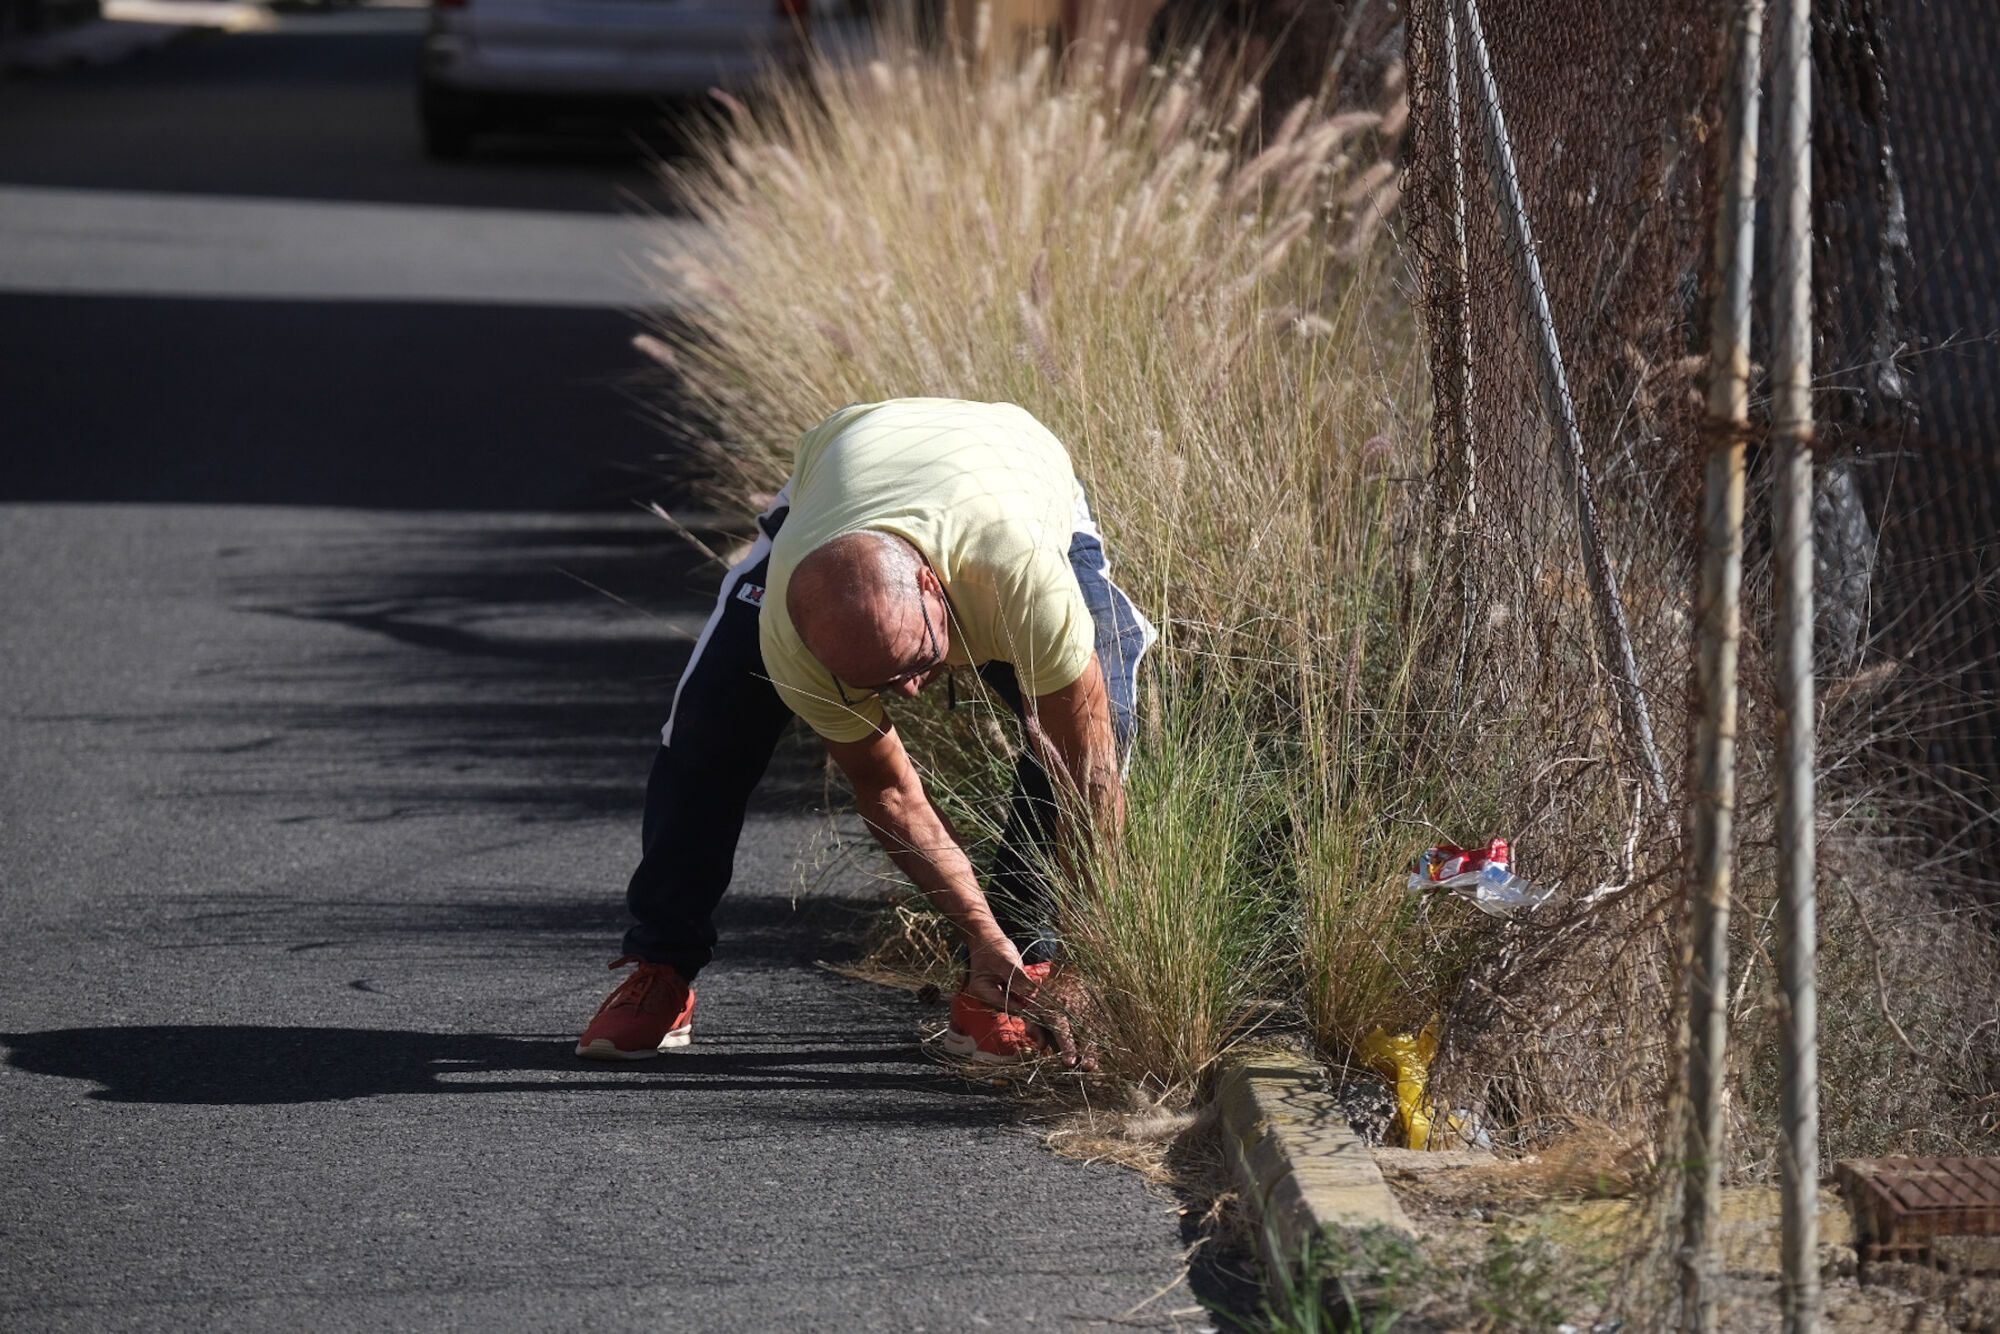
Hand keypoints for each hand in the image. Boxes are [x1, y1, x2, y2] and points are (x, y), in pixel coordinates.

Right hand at [964, 939, 1095, 1071]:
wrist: (987, 940)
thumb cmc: (992, 947)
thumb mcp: (1004, 960)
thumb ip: (1017, 977)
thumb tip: (1032, 992)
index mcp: (983, 992)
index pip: (1008, 1004)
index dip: (1027, 1013)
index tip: (1046, 1021)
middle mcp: (993, 999)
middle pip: (1017, 1014)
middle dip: (1034, 1027)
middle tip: (1047, 1045)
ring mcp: (1004, 998)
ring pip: (1024, 1011)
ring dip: (1039, 1023)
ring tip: (1054, 1042)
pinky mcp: (1014, 994)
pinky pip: (1028, 1003)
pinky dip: (1040, 1010)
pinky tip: (1054, 1022)